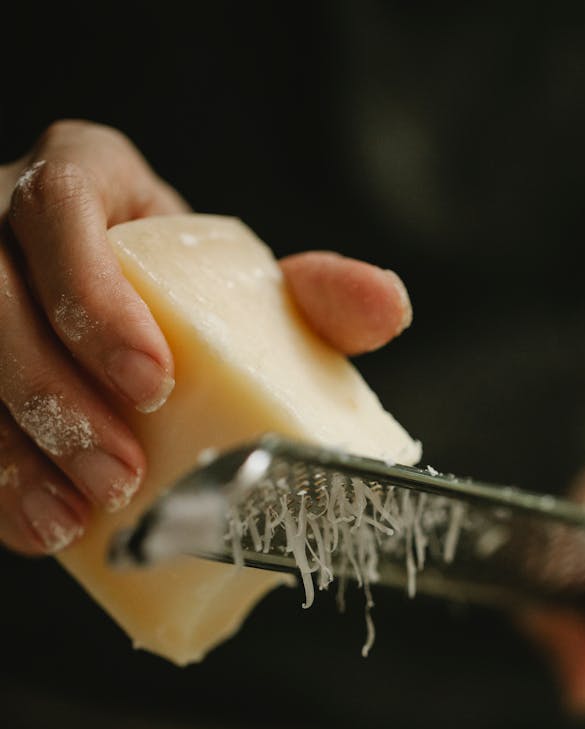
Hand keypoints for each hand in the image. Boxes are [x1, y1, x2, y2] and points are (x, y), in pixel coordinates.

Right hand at [0, 119, 411, 556]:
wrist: (123, 312)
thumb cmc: (186, 297)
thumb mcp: (245, 285)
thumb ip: (310, 296)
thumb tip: (387, 308)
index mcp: (81, 184)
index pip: (60, 212)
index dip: (91, 296)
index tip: (151, 379)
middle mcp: (4, 230)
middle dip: (51, 392)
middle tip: (121, 471)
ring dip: (12, 449)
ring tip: (78, 516)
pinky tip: (44, 528)